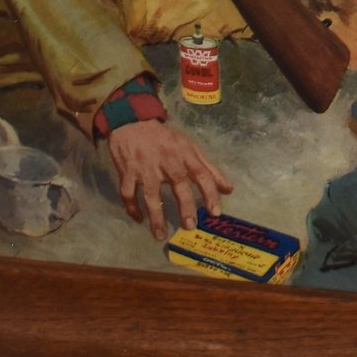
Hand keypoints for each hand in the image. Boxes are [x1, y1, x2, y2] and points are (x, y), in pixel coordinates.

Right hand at [106, 119, 231, 237]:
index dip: (210, 192)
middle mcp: (167, 161)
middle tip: (190, 226)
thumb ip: (209, 169)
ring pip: (150, 194)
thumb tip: (229, 189)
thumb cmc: (165, 138)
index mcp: (185, 154)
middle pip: (178, 183)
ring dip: (155, 216)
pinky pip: (128, 193)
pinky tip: (139, 219)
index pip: (202, 173)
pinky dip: (132, 208)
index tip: (215, 212)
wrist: (133, 121)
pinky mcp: (127, 172)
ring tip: (160, 235)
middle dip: (185, 206)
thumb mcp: (190, 148)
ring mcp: (145, 167)